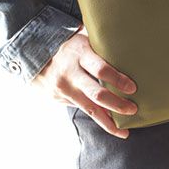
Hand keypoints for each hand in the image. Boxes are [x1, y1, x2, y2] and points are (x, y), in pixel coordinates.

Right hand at [30, 24, 137, 138]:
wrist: (35, 54)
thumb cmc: (70, 44)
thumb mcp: (82, 36)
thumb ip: (100, 40)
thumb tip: (127, 38)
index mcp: (79, 54)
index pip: (101, 69)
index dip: (118, 80)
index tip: (133, 88)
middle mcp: (71, 73)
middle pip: (97, 94)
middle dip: (117, 105)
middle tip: (133, 110)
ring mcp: (64, 89)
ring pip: (90, 109)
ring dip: (108, 122)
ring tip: (124, 131)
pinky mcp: (60, 99)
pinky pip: (83, 110)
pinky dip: (98, 118)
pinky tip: (111, 125)